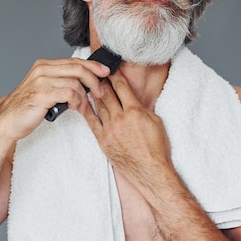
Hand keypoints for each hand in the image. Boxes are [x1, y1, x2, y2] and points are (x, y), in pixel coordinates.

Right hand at [0, 57, 110, 156]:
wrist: (8, 120)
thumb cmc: (28, 107)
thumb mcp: (46, 88)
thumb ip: (62, 81)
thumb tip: (86, 79)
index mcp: (44, 66)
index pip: (74, 61)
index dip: (93, 66)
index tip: (105, 72)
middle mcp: (42, 70)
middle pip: (78, 68)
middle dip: (94, 80)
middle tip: (100, 92)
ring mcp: (41, 81)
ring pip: (75, 82)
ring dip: (84, 96)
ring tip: (82, 106)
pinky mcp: (42, 95)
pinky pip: (69, 93)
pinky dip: (76, 101)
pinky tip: (74, 107)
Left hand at [84, 71, 173, 187]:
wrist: (151, 171)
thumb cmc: (157, 148)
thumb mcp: (155, 121)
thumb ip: (141, 107)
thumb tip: (132, 98)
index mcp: (135, 111)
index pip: (121, 87)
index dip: (115, 76)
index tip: (111, 70)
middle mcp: (121, 118)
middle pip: (107, 93)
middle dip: (101, 81)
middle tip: (97, 73)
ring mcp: (110, 130)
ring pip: (98, 105)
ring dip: (94, 93)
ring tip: (90, 85)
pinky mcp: (103, 140)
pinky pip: (92, 121)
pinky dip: (87, 110)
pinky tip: (83, 102)